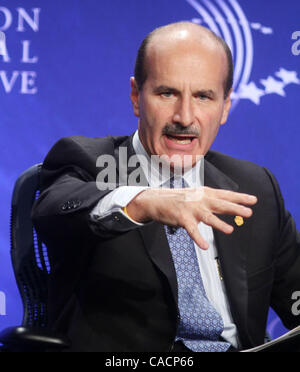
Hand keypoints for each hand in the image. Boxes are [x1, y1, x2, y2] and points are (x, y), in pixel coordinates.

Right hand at [126, 187, 257, 249]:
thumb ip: (212, 201)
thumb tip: (230, 205)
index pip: (225, 194)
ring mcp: (191, 209)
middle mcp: (200, 200)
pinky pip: (192, 230)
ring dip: (219, 224)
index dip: (240, 197)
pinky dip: (198, 238)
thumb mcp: (198, 195)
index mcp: (205, 193)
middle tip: (249, 212)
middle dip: (235, 208)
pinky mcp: (182, 218)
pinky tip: (204, 245)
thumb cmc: (180, 199)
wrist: (158, 200)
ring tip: (230, 230)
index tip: (253, 200)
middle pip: (220, 204)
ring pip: (208, 217)